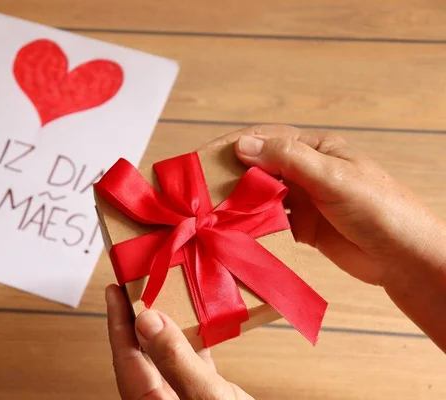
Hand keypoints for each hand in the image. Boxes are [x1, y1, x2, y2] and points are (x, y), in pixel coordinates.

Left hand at [105, 284, 253, 399]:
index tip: (112, 290)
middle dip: (137, 319)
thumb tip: (146, 321)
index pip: (126, 358)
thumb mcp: (206, 398)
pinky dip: (194, 344)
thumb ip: (175, 360)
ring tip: (163, 297)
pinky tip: (199, 326)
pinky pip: (193, 366)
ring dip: (166, 327)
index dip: (117, 321)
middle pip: (142, 355)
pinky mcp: (205, 399)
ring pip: (167, 358)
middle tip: (136, 285)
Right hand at [205, 124, 445, 287]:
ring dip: (237, 204)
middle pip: (257, 168)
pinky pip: (269, 224)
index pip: (264, 139)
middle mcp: (305, 172)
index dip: (230, 145)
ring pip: (260, 197)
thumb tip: (242, 145)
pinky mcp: (303, 229)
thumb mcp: (332, 176)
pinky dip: (251, 227)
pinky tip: (234, 234)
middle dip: (227, 176)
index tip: (199, 157)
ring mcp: (303, 201)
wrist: (405, 258)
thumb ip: (288, 159)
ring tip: (208, 214)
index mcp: (314, 149)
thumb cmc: (379, 208)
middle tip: (196, 191)